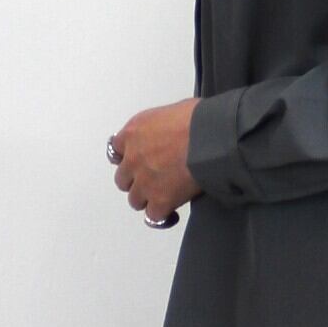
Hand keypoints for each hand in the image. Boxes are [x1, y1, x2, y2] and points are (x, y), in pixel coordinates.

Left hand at [111, 98, 200, 221]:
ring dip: (147, 199)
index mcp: (134, 133)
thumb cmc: (199, 121)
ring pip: (135, 200)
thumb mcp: (173, 111)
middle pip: (122, 179)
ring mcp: (144, 182)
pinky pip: (153, 216)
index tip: (136, 161)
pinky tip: (171, 213)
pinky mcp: (160, 200)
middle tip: (151, 181)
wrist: (211, 138)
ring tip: (162, 198)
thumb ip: (162, 127)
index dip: (127, 158)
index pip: (116, 150)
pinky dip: (162, 216)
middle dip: (135, 181)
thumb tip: (174, 132)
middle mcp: (133, 158)